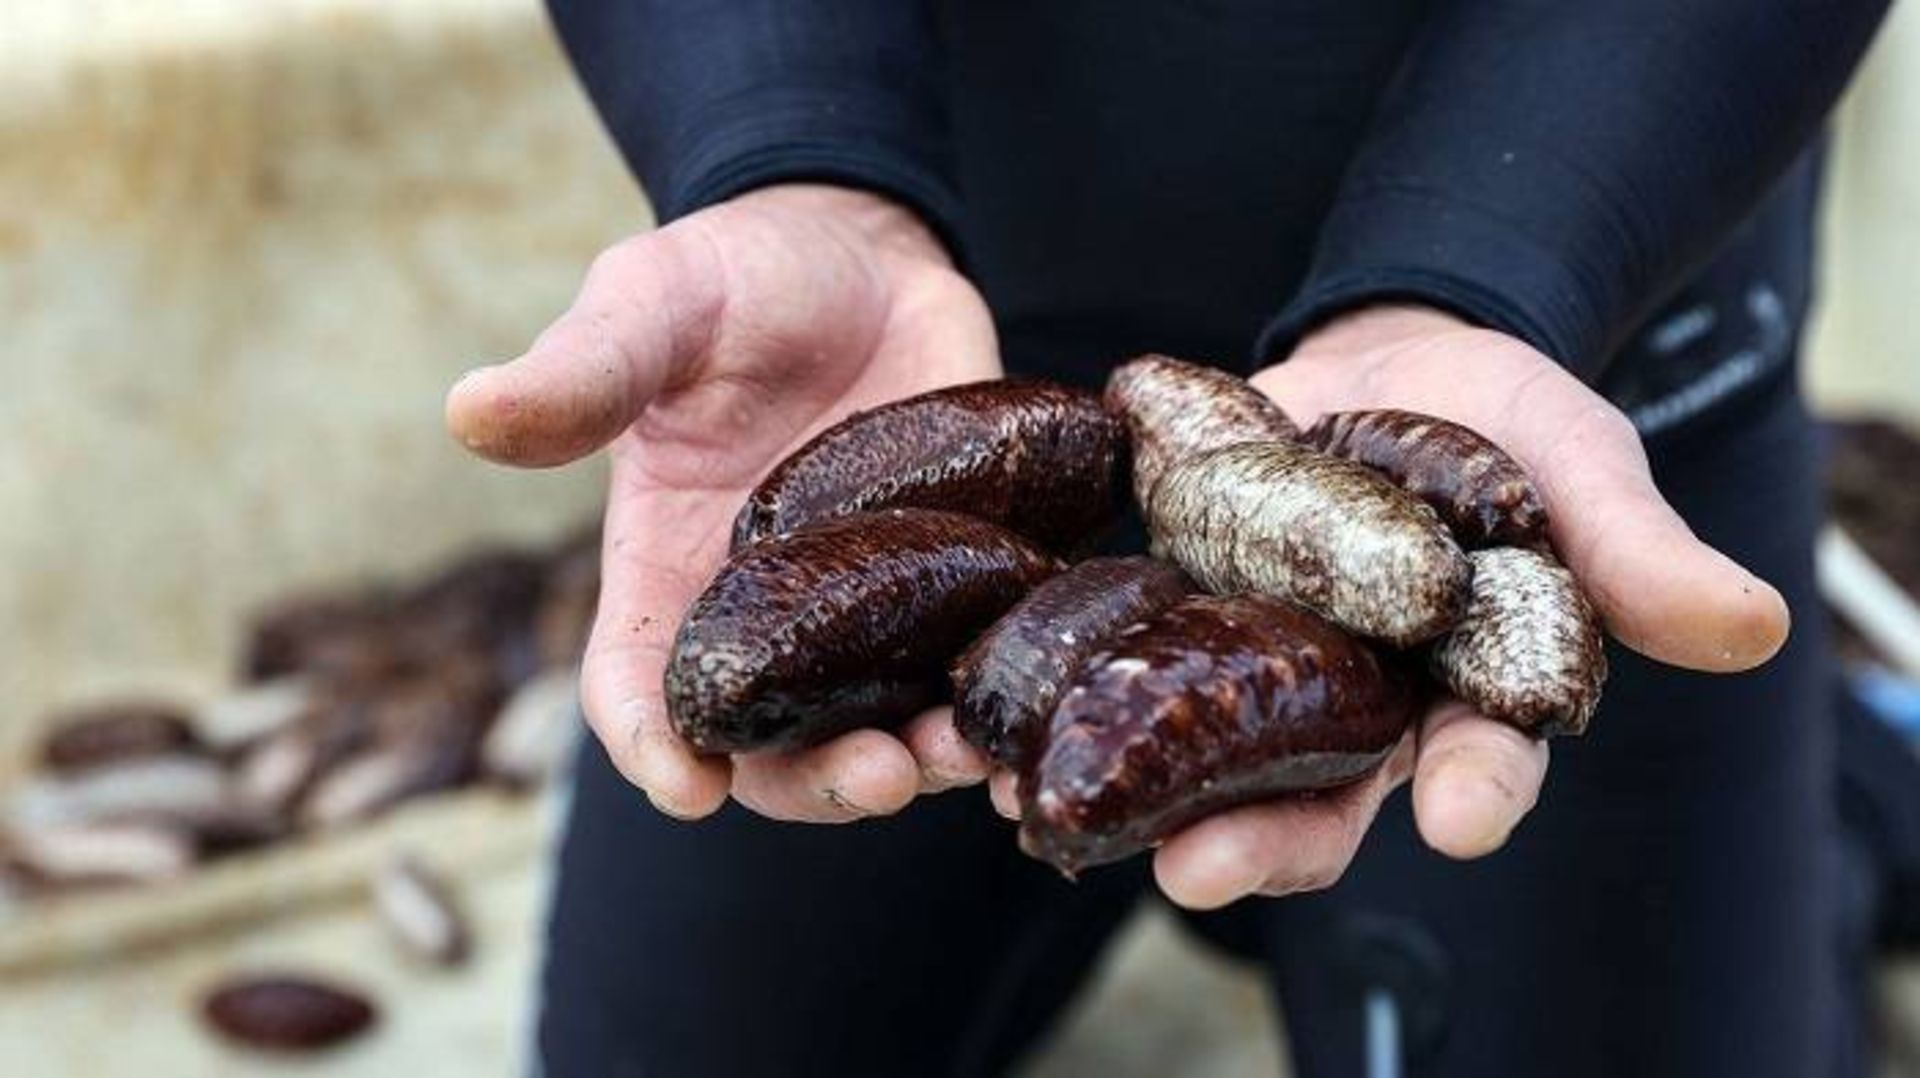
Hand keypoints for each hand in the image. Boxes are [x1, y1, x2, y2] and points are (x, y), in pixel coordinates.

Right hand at [445, 185, 998, 821]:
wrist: (858, 250)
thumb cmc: (730, 279)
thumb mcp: (651, 309)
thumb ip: (583, 372)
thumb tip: (468, 411)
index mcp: (665, 572)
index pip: (637, 690)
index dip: (653, 746)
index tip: (688, 786)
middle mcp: (763, 617)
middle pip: (773, 747)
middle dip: (820, 781)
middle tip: (877, 777)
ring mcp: (864, 610)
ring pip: (880, 727)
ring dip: (921, 761)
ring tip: (962, 752)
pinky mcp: (953, 582)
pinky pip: (969, 667)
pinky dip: (994, 706)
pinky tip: (1024, 715)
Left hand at [992, 304, 1790, 908]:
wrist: (1392, 349)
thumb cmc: (1506, 416)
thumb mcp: (1578, 458)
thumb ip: (1631, 545)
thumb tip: (1748, 629)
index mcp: (1462, 693)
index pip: (1483, 761)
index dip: (1477, 790)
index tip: (1466, 818)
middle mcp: (1350, 705)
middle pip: (1314, 799)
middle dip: (1262, 842)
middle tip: (1199, 875)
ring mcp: (1254, 666)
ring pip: (1194, 755)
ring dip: (1127, 793)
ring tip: (1048, 815)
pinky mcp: (1172, 609)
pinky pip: (1112, 663)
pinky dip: (1057, 691)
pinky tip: (988, 721)